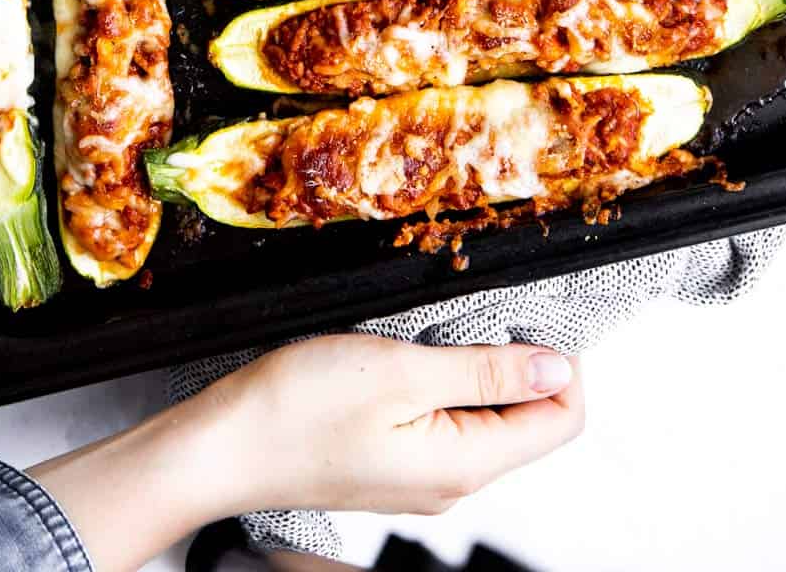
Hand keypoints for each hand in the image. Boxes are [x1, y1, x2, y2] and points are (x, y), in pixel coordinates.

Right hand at [210, 333, 583, 515]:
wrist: (223, 448)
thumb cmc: (297, 411)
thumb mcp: (401, 371)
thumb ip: (485, 370)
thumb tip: (557, 366)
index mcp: (464, 465)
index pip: (560, 421)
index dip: (562, 362)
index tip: (533, 312)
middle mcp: (451, 481)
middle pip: (526, 420)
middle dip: (518, 359)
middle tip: (478, 305)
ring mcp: (421, 475)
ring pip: (484, 416)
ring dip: (476, 365)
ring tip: (435, 326)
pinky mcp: (392, 461)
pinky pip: (444, 421)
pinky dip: (441, 380)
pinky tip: (407, 353)